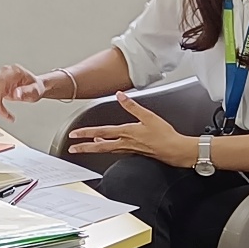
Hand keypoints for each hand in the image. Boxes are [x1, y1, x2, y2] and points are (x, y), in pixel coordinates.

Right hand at [0, 64, 49, 122]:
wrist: (35, 88)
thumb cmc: (36, 88)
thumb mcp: (35, 91)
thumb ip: (26, 92)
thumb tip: (15, 94)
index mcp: (15, 71)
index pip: (0, 80)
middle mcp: (5, 73)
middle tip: (4, 114)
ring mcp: (0, 78)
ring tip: (5, 114)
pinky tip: (3, 111)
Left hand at [67, 93, 195, 166]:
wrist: (175, 150)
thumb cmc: (164, 135)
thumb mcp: (148, 116)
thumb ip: (132, 106)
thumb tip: (120, 95)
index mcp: (126, 132)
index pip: (101, 132)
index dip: (86, 133)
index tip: (74, 135)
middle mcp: (125, 143)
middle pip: (100, 146)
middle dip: (84, 147)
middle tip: (73, 148)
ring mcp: (129, 149)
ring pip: (107, 149)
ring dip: (95, 147)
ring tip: (85, 146)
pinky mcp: (134, 152)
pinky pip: (116, 151)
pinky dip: (108, 148)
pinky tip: (106, 145)